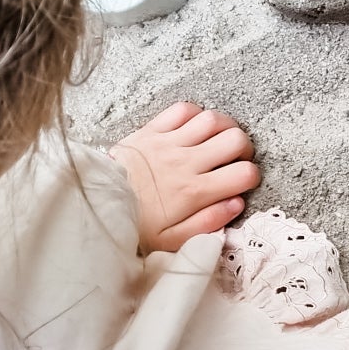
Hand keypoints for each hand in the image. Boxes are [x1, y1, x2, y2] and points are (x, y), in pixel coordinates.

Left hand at [108, 102, 259, 251]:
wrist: (97, 204)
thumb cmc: (136, 225)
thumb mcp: (172, 240)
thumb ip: (208, 223)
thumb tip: (236, 203)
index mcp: (194, 192)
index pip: (243, 174)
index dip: (252, 176)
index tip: (243, 181)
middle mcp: (186, 163)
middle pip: (235, 139)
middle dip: (244, 149)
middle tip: (236, 159)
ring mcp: (168, 143)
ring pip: (213, 119)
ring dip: (225, 127)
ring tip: (220, 139)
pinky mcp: (152, 130)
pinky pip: (182, 109)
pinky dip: (196, 113)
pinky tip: (195, 127)